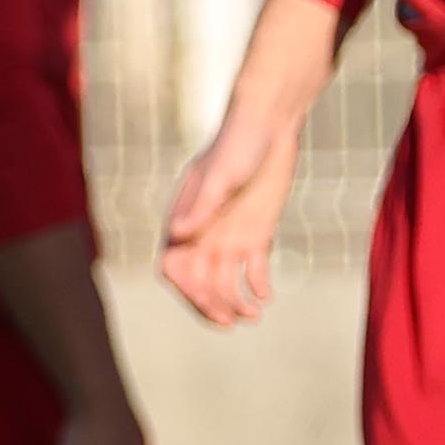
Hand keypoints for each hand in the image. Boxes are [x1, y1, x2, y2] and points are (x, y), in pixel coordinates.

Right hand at [160, 0, 341, 327]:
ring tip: (253, 316)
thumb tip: (178, 234)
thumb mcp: (222, 174)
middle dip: (211, 304)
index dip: (185, 289)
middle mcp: (202, 233)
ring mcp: (227, 235)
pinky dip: (256, 286)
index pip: (174, 265)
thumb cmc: (239, 143)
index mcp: (185, 218)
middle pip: (197, 281)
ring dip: (233, 301)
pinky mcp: (253, 235)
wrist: (270, 123)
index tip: (206, 302)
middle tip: (232, 321)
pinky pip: (250, 270)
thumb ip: (202, 205)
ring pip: (223, 281)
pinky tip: (266, 297)